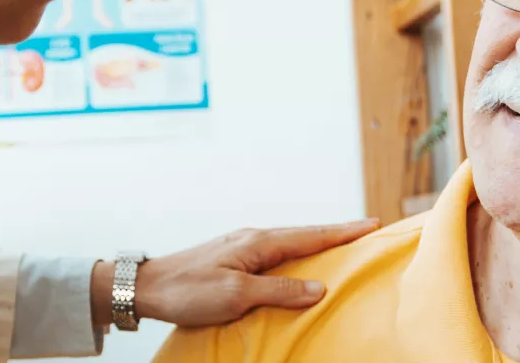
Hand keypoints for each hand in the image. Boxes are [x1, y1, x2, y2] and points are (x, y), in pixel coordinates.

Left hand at [90, 219, 383, 328]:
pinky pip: (276, 254)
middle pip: (305, 235)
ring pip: (290, 244)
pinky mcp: (233, 260)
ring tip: (342, 246)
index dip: (344, 232)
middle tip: (367, 231)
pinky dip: (297, 255)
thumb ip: (278, 291)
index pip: (311, 235)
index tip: (373, 224)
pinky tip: (299, 265)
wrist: (146, 287)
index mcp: (258, 242)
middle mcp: (253, 239)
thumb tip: (320, 288)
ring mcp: (242, 248)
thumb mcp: (235, 294)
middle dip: (337, 233)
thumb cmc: (187, 290)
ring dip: (317, 243)